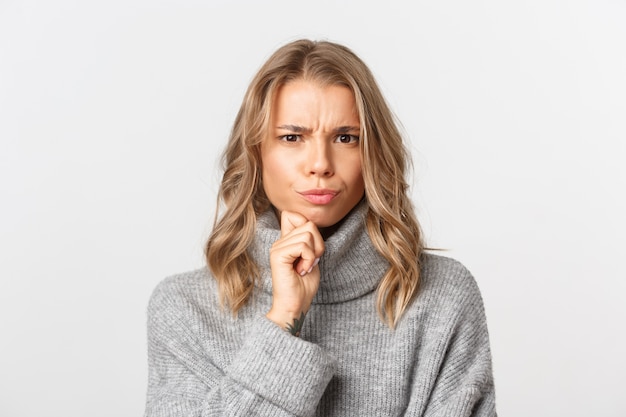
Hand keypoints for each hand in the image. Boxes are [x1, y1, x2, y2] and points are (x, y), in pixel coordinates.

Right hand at [265, 210, 324, 331]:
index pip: (293, 214)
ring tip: (305, 267)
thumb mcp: (312, 257)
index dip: (309, 226)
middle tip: (311, 262)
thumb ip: (310, 240)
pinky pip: (303, 246)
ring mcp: (277, 247)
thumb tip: (311, 224)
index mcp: (286, 240)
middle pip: (308, 224)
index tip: (312, 249)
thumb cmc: (304, 286)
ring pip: (308, 234)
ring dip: (314, 254)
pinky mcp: (278, 255)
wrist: (295, 306)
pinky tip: (302, 270)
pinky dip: (309, 259)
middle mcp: (280, 241)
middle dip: (318, 244)